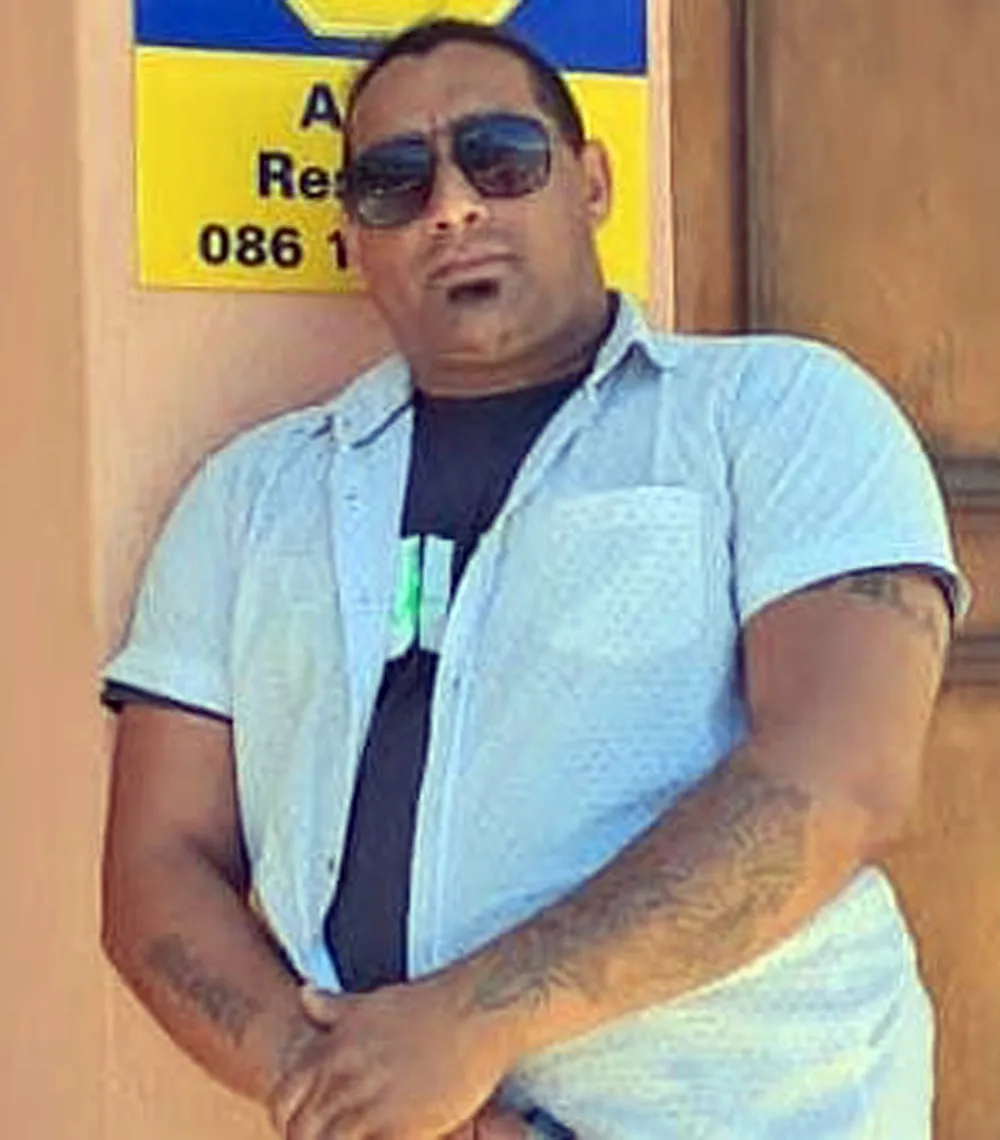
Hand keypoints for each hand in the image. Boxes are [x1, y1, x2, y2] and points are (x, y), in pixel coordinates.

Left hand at [267, 979, 514, 1139]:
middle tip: (328, 1137)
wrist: (475, 1013)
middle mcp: (345, 1078)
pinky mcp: (401, 1129)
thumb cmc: (428, 1005)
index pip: (284, 1096)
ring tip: (360, 1136)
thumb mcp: (371, 1001)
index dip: (287, 1116)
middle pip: (300, 1130)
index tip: (300, 1125)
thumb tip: (305, 995)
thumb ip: (332, 1007)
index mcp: (334, 1049)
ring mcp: (372, 1105)